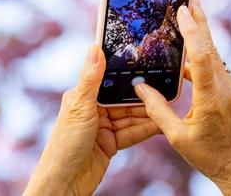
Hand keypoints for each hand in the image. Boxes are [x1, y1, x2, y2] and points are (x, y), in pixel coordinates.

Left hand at [24, 46, 159, 195]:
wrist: (64, 183)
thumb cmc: (64, 144)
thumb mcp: (80, 108)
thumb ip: (91, 79)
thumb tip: (94, 48)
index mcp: (83, 96)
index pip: (109, 80)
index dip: (127, 74)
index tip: (146, 65)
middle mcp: (94, 109)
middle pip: (124, 99)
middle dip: (142, 96)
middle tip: (164, 88)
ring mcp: (104, 127)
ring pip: (131, 116)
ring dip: (147, 113)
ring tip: (166, 107)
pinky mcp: (111, 143)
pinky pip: (132, 132)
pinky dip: (145, 129)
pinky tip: (160, 124)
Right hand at [134, 0, 230, 194]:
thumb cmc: (211, 158)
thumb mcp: (178, 138)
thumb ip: (157, 110)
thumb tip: (141, 87)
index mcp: (212, 100)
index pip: (202, 58)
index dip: (192, 32)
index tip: (184, 10)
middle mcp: (227, 89)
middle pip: (211, 48)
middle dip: (200, 22)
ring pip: (215, 57)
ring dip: (201, 38)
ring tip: (188, 18)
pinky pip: (217, 69)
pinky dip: (203, 57)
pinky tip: (190, 55)